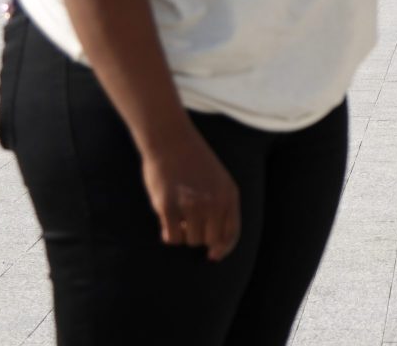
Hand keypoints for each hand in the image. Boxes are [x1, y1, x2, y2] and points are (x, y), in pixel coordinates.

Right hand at [141, 126, 239, 261]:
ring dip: (183, 234)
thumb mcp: (219, 180)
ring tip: (177, 217)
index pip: (231, 233)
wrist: (171, 140)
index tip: (212, 256)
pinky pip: (172, 237)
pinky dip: (168, 234)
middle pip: (209, 240)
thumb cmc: (193, 161)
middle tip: (188, 224)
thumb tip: (214, 248)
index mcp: (229, 195)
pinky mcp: (169, 207)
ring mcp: (192, 205)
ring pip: (190, 241)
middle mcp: (214, 202)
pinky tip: (165, 220)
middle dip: (199, 237)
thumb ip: (221, 208)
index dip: (223, 249)